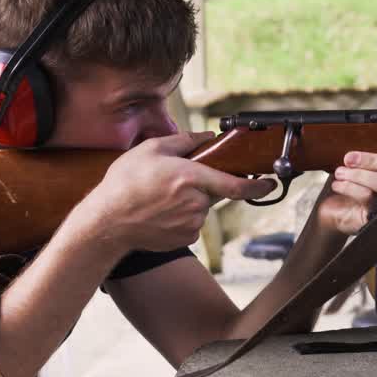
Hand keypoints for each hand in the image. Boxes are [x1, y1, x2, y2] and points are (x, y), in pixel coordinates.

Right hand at [84, 132, 275, 251]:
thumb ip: (184, 140)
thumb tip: (206, 137)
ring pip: (201, 209)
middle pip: (212, 192)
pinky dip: (180, 218)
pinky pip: (191, 224)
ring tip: (158, 199)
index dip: (257, 186)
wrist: (106, 223)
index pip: (234, 185)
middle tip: (171, 183)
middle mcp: (195, 203)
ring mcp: (192, 224)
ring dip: (188, 202)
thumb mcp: (150, 150)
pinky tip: (159, 213)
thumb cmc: (125, 184)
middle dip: (199, 186)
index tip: (270, 183)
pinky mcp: (185, 239)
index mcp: (190, 177)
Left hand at [317, 149, 376, 235]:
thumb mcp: (365, 167)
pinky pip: (368, 197)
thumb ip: (375, 157)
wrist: (337, 211)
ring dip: (358, 174)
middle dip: (374, 160)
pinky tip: (339, 184)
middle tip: (350, 157)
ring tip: (340, 172)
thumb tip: (368, 141)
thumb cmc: (354, 184)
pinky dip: (350, 187)